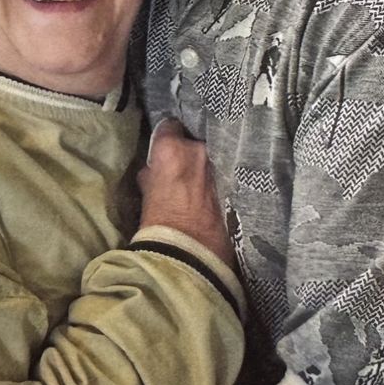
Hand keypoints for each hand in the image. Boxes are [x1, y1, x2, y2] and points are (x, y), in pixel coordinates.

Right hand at [137, 119, 233, 266]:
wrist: (190, 258)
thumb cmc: (159, 226)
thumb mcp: (147, 194)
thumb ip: (153, 174)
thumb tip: (153, 171)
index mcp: (172, 149)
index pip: (169, 126)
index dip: (166, 138)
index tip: (164, 149)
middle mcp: (199, 150)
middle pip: (193, 141)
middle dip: (188, 152)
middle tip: (182, 169)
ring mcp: (220, 165)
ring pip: (211, 157)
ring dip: (204, 167)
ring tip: (198, 185)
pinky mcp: (236, 184)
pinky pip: (225, 173)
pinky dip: (217, 180)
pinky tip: (212, 194)